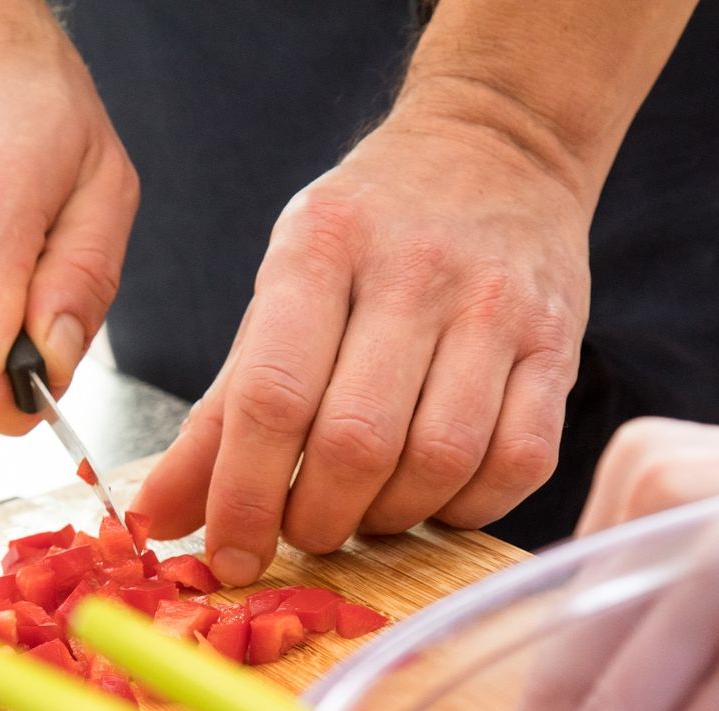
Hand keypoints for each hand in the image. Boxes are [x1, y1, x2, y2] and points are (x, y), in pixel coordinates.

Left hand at [131, 109, 591, 585]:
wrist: (498, 148)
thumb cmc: (371, 236)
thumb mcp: (280, 292)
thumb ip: (222, 412)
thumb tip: (159, 516)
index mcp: (322, 249)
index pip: (273, 397)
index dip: (245, 496)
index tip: (231, 554)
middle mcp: (415, 272)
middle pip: (357, 443)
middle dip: (320, 519)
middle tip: (307, 531)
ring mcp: (496, 307)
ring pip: (441, 460)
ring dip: (393, 517)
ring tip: (370, 508)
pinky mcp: (559, 345)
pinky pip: (519, 462)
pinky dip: (471, 505)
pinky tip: (440, 494)